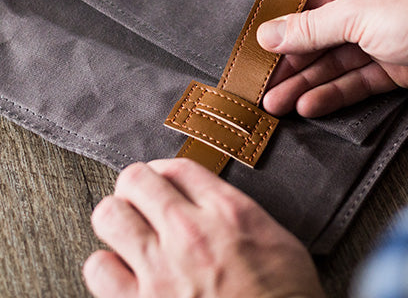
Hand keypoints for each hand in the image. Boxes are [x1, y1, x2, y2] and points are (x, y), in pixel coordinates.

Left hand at [83, 159, 324, 297]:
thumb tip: (213, 204)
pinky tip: (122, 271)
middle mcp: (190, 232)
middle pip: (137, 180)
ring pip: (109, 216)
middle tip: (141, 200)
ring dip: (117, 220)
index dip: (165, 170)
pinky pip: (99, 268)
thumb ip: (239, 213)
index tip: (164, 180)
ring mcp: (161, 270)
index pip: (179, 167)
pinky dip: (106, 266)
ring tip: (128, 231)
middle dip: (136, 186)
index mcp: (228, 212)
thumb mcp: (278, 240)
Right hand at [257, 0, 407, 117]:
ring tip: (277, 102)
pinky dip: (334, 92)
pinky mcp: (396, 66)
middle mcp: (370, 5)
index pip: (311, 2)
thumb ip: (310, 29)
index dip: (284, 27)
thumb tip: (270, 34)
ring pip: (337, 62)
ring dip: (307, 82)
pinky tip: (310, 104)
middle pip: (321, 36)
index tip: (260, 48)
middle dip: (292, 62)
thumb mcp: (354, 15)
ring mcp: (383, 37)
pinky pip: (357, 80)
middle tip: (264, 83)